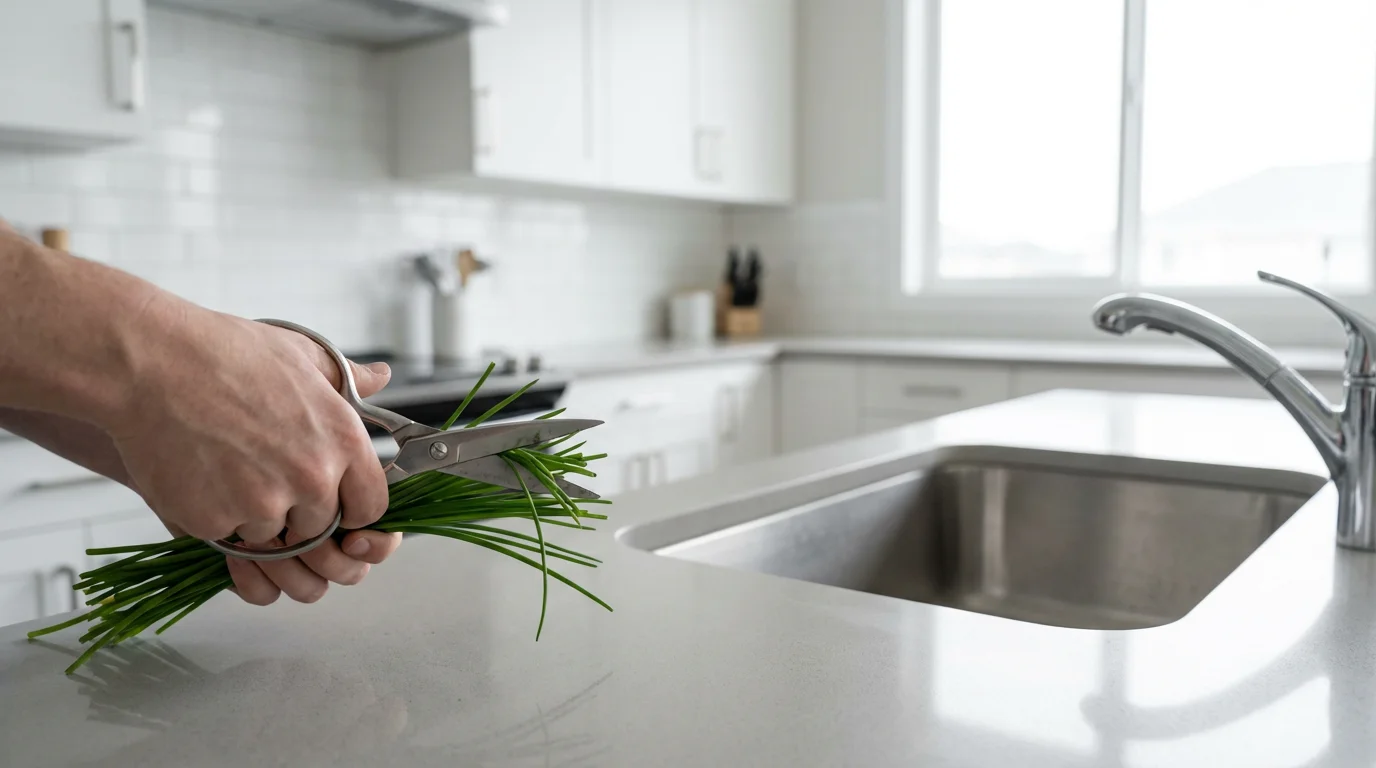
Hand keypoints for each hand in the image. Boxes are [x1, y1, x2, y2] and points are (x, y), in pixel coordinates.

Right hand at [103, 298, 401, 603]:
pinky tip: (201, 476)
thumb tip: (380, 377)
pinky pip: (226, 538)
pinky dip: (215, 517)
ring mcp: (263, 504)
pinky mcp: (216, 522)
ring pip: (272, 537)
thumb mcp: (302, 354)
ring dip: (254, 516)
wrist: (151, 362)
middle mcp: (312, 477)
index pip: (371, 508)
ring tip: (228, 467)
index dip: (351, 509)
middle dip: (297, 513)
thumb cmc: (224, 353)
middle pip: (320, 529)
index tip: (333, 501)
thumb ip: (346, 378)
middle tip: (264, 475)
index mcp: (343, 440)